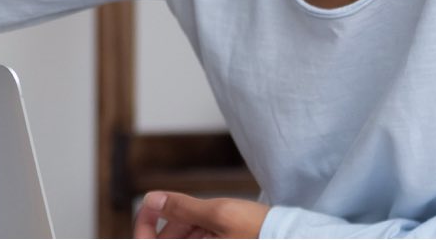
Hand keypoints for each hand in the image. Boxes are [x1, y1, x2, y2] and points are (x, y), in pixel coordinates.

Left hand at [133, 191, 267, 238]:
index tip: (152, 204)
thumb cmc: (261, 232)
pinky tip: (214, 225)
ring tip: (208, 216)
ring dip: (187, 228)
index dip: (144, 224)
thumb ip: (181, 207)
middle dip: (172, 224)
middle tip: (188, 208)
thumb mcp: (219, 213)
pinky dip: (200, 233)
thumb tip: (151, 199)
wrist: (291, 239)